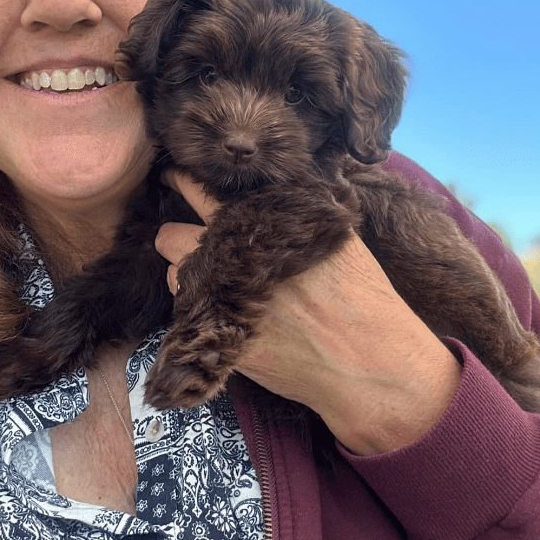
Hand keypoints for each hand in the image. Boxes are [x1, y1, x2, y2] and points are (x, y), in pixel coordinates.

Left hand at [155, 170, 461, 455]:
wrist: (369, 360)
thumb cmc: (363, 297)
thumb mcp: (336, 236)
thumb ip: (299, 210)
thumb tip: (281, 186)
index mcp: (263, 225)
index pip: (201, 191)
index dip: (183, 183)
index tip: (174, 179)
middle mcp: (235, 256)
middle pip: (169, 237)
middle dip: (176, 240)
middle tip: (190, 244)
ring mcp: (224, 298)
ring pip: (173, 279)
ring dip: (187, 279)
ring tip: (218, 286)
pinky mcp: (221, 337)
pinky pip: (186, 317)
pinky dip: (200, 312)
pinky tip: (226, 314)